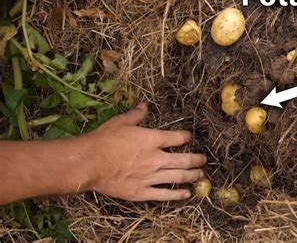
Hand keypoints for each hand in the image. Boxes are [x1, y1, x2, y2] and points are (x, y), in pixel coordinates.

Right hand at [83, 103, 205, 200]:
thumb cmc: (103, 140)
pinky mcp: (142, 192)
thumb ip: (136, 115)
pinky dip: (177, 194)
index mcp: (152, 140)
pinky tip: (186, 194)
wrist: (90, 163)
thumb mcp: (120, 122)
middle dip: (196, 160)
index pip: (176, 138)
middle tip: (203, 160)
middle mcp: (156, 158)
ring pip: (178, 177)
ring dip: (192, 176)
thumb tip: (144, 104)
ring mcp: (151, 177)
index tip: (189, 138)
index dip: (186, 137)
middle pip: (183, 160)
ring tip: (201, 175)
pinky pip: (164, 194)